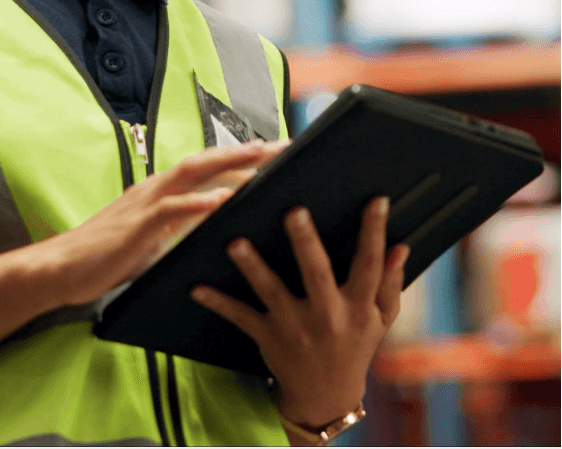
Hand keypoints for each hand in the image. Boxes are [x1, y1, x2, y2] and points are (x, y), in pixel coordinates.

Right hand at [44, 140, 289, 308]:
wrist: (62, 266)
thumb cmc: (108, 254)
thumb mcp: (153, 236)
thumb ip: (180, 225)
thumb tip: (213, 222)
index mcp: (162, 189)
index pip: (209, 166)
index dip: (242, 156)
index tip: (276, 152)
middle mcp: (157, 187)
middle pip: (209, 160)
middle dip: (248, 151)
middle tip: (286, 145)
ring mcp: (147, 202)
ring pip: (194, 173)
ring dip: (229, 163)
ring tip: (261, 157)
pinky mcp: (138, 224)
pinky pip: (172, 209)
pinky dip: (199, 202)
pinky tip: (223, 199)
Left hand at [190, 196, 408, 429]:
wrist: (325, 397)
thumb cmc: (353, 347)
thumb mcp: (379, 320)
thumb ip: (390, 283)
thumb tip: (400, 247)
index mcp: (357, 307)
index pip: (370, 264)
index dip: (374, 232)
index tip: (376, 200)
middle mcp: (327, 316)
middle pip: (317, 273)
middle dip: (305, 242)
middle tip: (294, 211)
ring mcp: (295, 327)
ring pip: (272, 292)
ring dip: (253, 267)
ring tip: (236, 242)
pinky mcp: (268, 337)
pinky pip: (241, 316)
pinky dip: (218, 302)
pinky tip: (196, 287)